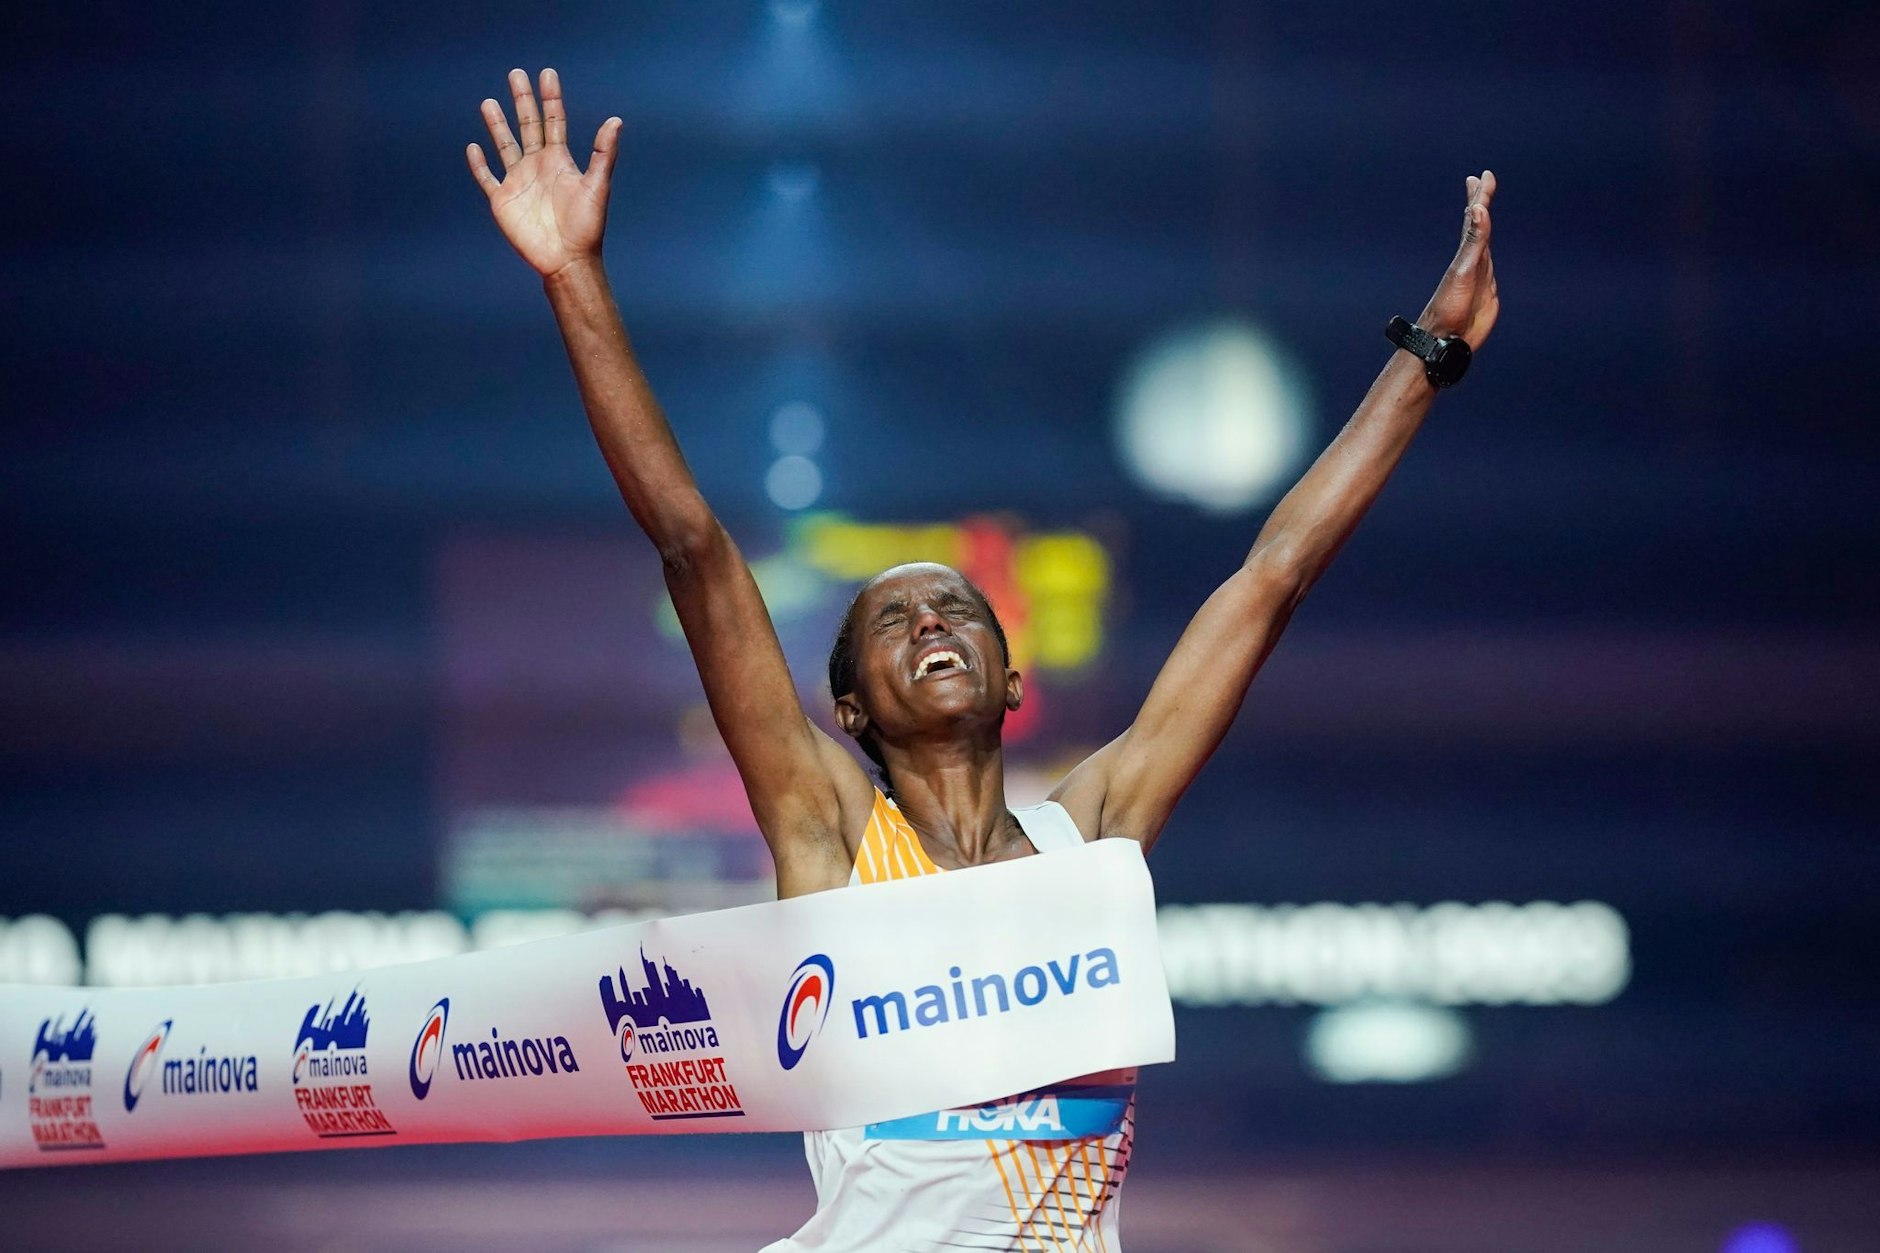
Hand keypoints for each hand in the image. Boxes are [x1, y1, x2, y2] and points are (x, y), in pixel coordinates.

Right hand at [467, 69, 622, 278]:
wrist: (567, 259)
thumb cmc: (586, 226)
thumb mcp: (597, 186)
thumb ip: (603, 153)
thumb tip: (616, 121)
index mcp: (559, 161)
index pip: (554, 121)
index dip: (551, 98)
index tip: (547, 74)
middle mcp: (538, 166)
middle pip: (528, 126)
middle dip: (522, 100)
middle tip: (516, 74)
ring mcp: (518, 181)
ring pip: (505, 146)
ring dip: (497, 125)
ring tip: (488, 102)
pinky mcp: (502, 200)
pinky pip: (487, 178)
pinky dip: (479, 164)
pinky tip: (474, 147)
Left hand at [1417, 170, 1499, 348]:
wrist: (1446, 340)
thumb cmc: (1450, 307)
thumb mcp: (1464, 270)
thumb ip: (1474, 240)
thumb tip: (1478, 208)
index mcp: (1467, 252)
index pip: (1475, 217)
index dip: (1480, 195)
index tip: (1482, 175)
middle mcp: (1472, 259)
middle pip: (1477, 224)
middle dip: (1480, 201)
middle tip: (1481, 180)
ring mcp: (1480, 274)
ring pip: (1482, 242)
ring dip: (1483, 225)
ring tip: (1482, 210)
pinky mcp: (1486, 291)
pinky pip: (1489, 264)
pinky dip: (1488, 252)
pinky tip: (1487, 254)